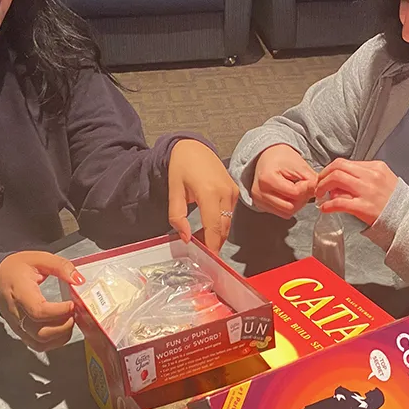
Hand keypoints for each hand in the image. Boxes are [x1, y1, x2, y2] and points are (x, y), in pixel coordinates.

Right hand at [0, 251, 84, 352]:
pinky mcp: (21, 332)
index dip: (59, 312)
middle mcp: (16, 313)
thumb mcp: (38, 258)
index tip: (72, 305)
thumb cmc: (16, 268)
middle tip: (74, 313)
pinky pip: (37, 345)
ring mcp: (17, 325)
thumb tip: (79, 280)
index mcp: (19, 292)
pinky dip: (54, 342)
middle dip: (63, 326)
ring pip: (40, 342)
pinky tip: (62, 329)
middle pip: (40, 332)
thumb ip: (60, 266)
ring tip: (70, 320)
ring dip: (60, 335)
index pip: (38, 311)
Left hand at [167, 139, 239, 253]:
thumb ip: (177, 217)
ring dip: (217, 235)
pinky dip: (220, 224)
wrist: (193, 147)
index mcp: (210, 192)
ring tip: (202, 242)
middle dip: (214, 244)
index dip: (212, 247)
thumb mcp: (173, 191)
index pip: (214, 227)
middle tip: (202, 256)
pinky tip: (208, 228)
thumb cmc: (181, 167)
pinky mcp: (234, 191)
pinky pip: (230, 214)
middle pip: (223, 229)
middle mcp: (226, 193)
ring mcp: (233, 192)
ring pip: (228, 223)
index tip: (209, 262)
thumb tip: (186, 238)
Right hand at [252, 144, 317, 218]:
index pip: (294, 193)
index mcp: (267, 179)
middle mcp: (259, 192)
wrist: (267, 157)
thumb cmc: (282, 158)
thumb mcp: (299, 164)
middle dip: (302, 199)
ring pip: (286, 213)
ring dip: (297, 204)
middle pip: (290, 207)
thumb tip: (319, 193)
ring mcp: (259, 200)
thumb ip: (311, 179)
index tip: (309, 181)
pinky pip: (281, 213)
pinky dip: (289, 206)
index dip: (306, 189)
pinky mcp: (260, 205)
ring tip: (297, 191)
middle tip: (305, 188)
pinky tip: (289, 195)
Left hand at [314, 159, 398, 225]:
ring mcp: (367, 191)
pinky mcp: (364, 207)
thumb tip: (340, 182)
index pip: (345, 162)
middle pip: (338, 166)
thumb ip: (364, 177)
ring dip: (322, 186)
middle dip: (323, 175)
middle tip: (318, 185)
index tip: (326, 177)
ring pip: (336, 179)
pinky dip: (327, 205)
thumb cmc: (395, 202)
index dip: (331, 169)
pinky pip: (338, 202)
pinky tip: (324, 208)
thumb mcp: (384, 180)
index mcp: (376, 167)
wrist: (407, 219)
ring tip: (319, 195)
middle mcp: (371, 176)